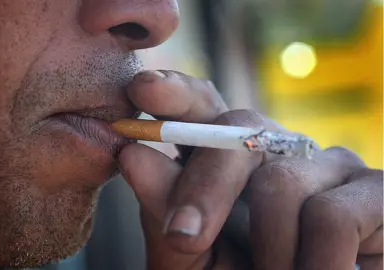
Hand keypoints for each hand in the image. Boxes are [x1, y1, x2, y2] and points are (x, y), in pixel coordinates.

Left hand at [118, 70, 382, 269]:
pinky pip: (330, 216)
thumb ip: (164, 210)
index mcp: (230, 157)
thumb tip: (134, 155)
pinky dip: (313, 265)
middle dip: (204, 190)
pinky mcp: (376, 190)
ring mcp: (328, 164)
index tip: (144, 88)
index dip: (176, 93)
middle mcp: (278, 149)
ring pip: (280, 183)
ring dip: (267, 251)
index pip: (202, 106)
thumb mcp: (192, 256)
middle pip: (236, 131)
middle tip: (183, 236)